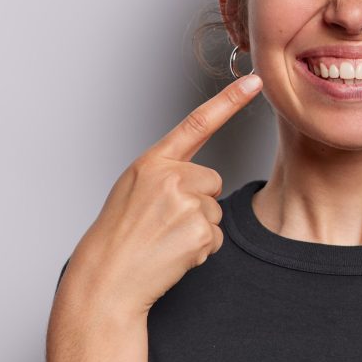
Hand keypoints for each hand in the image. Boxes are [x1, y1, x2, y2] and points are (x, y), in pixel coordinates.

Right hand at [58, 74, 263, 318]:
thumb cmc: (118, 236)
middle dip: (197, 202)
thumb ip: (166, 174)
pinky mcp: (198, 231)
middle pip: (212, 181)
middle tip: (163, 223)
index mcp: (152, 162)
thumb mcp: (134, 189)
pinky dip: (200, 250)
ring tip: (163, 240)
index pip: (197, 123)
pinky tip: (172, 254)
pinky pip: (216, 237)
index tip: (255, 81)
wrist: (107, 279)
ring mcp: (185, 204)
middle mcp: (170, 177)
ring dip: (196, 229)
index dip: (229, 100)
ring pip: (214, 211)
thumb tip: (202, 181)